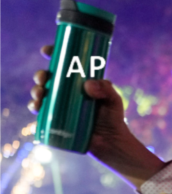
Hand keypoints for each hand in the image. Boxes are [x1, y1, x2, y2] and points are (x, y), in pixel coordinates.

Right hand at [29, 45, 163, 185]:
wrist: (111, 143)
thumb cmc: (114, 119)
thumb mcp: (114, 100)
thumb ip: (106, 90)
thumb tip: (87, 85)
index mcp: (80, 82)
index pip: (64, 65)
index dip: (54, 54)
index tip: (47, 50)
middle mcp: (68, 93)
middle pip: (49, 79)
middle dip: (41, 75)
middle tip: (43, 78)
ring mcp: (61, 106)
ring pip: (42, 94)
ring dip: (36, 91)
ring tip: (40, 94)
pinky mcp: (57, 120)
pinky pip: (41, 112)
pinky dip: (35, 107)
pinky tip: (36, 106)